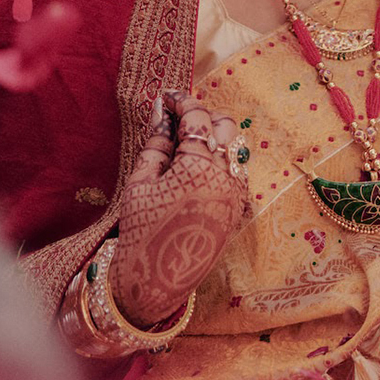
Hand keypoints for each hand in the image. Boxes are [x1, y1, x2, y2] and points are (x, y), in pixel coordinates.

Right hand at [112, 92, 248, 326]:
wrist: (155, 283)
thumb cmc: (140, 231)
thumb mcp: (141, 182)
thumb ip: (156, 142)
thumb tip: (161, 110)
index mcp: (199, 167)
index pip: (197, 116)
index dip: (180, 101)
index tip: (166, 97)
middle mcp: (225, 177)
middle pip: (225, 125)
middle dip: (202, 116)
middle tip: (176, 120)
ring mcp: (236, 193)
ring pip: (235, 146)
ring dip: (214, 137)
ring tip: (186, 144)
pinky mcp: (239, 209)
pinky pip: (237, 170)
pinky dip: (221, 160)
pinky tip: (197, 167)